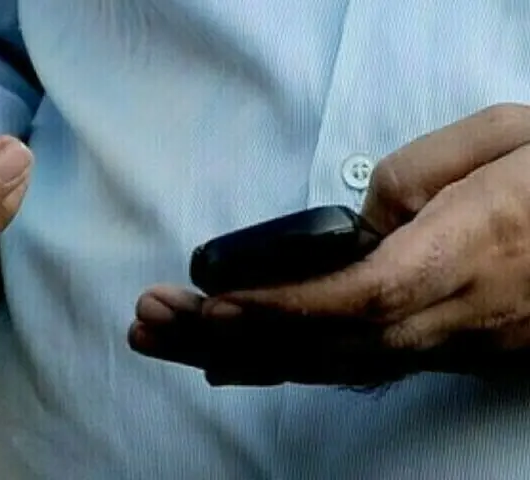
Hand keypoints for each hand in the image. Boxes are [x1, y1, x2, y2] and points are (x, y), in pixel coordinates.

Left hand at [129, 104, 529, 386]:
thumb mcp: (507, 139)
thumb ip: (422, 171)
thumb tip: (356, 220)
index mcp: (470, 251)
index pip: (363, 296)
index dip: (284, 308)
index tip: (213, 304)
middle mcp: (452, 313)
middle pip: (325, 344)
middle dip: (228, 337)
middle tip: (149, 323)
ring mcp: (445, 343)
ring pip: (329, 365)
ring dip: (238, 354)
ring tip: (163, 340)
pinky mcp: (438, 351)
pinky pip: (349, 368)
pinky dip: (280, 366)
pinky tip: (225, 362)